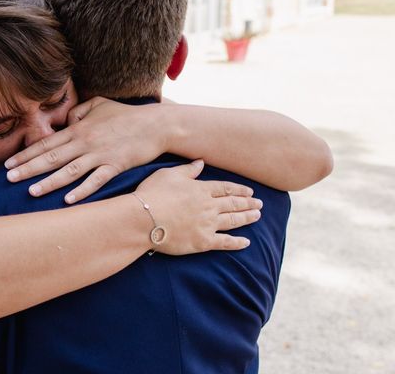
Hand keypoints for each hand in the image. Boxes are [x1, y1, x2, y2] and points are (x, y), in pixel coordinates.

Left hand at [5, 97, 167, 202]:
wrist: (156, 124)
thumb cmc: (127, 115)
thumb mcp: (100, 104)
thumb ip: (79, 111)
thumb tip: (67, 121)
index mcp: (78, 129)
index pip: (46, 143)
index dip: (26, 154)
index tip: (8, 163)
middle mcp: (85, 142)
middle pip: (51, 158)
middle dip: (28, 168)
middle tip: (8, 178)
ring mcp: (100, 154)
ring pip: (69, 171)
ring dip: (49, 182)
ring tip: (31, 192)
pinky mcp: (116, 166)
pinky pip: (96, 181)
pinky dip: (82, 191)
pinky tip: (68, 201)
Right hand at [134, 160, 261, 253]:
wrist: (144, 218)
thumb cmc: (153, 193)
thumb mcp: (169, 174)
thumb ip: (188, 170)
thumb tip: (201, 162)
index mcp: (202, 189)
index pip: (226, 188)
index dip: (239, 189)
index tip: (250, 191)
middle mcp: (209, 206)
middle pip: (233, 204)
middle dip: (248, 203)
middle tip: (260, 204)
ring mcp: (208, 224)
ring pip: (233, 221)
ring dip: (247, 218)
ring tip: (258, 216)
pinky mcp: (203, 241)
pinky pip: (225, 242)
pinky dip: (237, 242)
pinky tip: (246, 242)